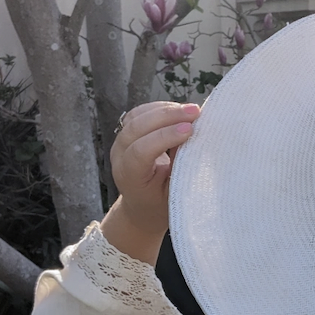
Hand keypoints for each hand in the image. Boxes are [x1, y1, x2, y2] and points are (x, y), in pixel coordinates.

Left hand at [100, 101, 199, 263]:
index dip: (165, 137)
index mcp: (129, 177)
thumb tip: (190, 138)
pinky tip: (179, 110)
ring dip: (166, 109)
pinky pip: (140, 113)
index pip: (141, 151)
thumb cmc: (161, 203)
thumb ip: (179, 168)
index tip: (189, 130)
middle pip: (137, 127)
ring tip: (192, 110)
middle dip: (168, 116)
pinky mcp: (127, 132)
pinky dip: (161, 108)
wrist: (142, 205)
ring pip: (138, 116)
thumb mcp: (173, 193)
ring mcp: (120, 142)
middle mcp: (119, 156)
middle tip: (196, 113)